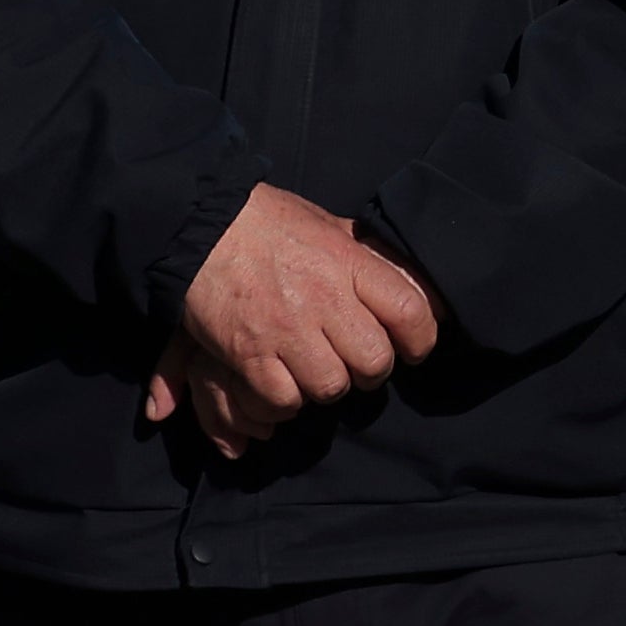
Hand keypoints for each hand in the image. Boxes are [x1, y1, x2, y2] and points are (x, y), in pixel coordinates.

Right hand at [152, 184, 441, 451]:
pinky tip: (282, 382)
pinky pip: (283, 400)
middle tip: (357, 364)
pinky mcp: (248, 354)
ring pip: (330, 386)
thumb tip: (413, 282)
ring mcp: (284, 329)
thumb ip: (367, 258)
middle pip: (374, 361)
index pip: (409, 310)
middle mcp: (322, 298)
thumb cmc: (272, 224)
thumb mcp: (330, 227)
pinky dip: (285, 401)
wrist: (203, 226)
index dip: (422, 338)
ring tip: (315, 371)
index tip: (414, 349)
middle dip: (371, 371)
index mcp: (348, 261)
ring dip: (326, 386)